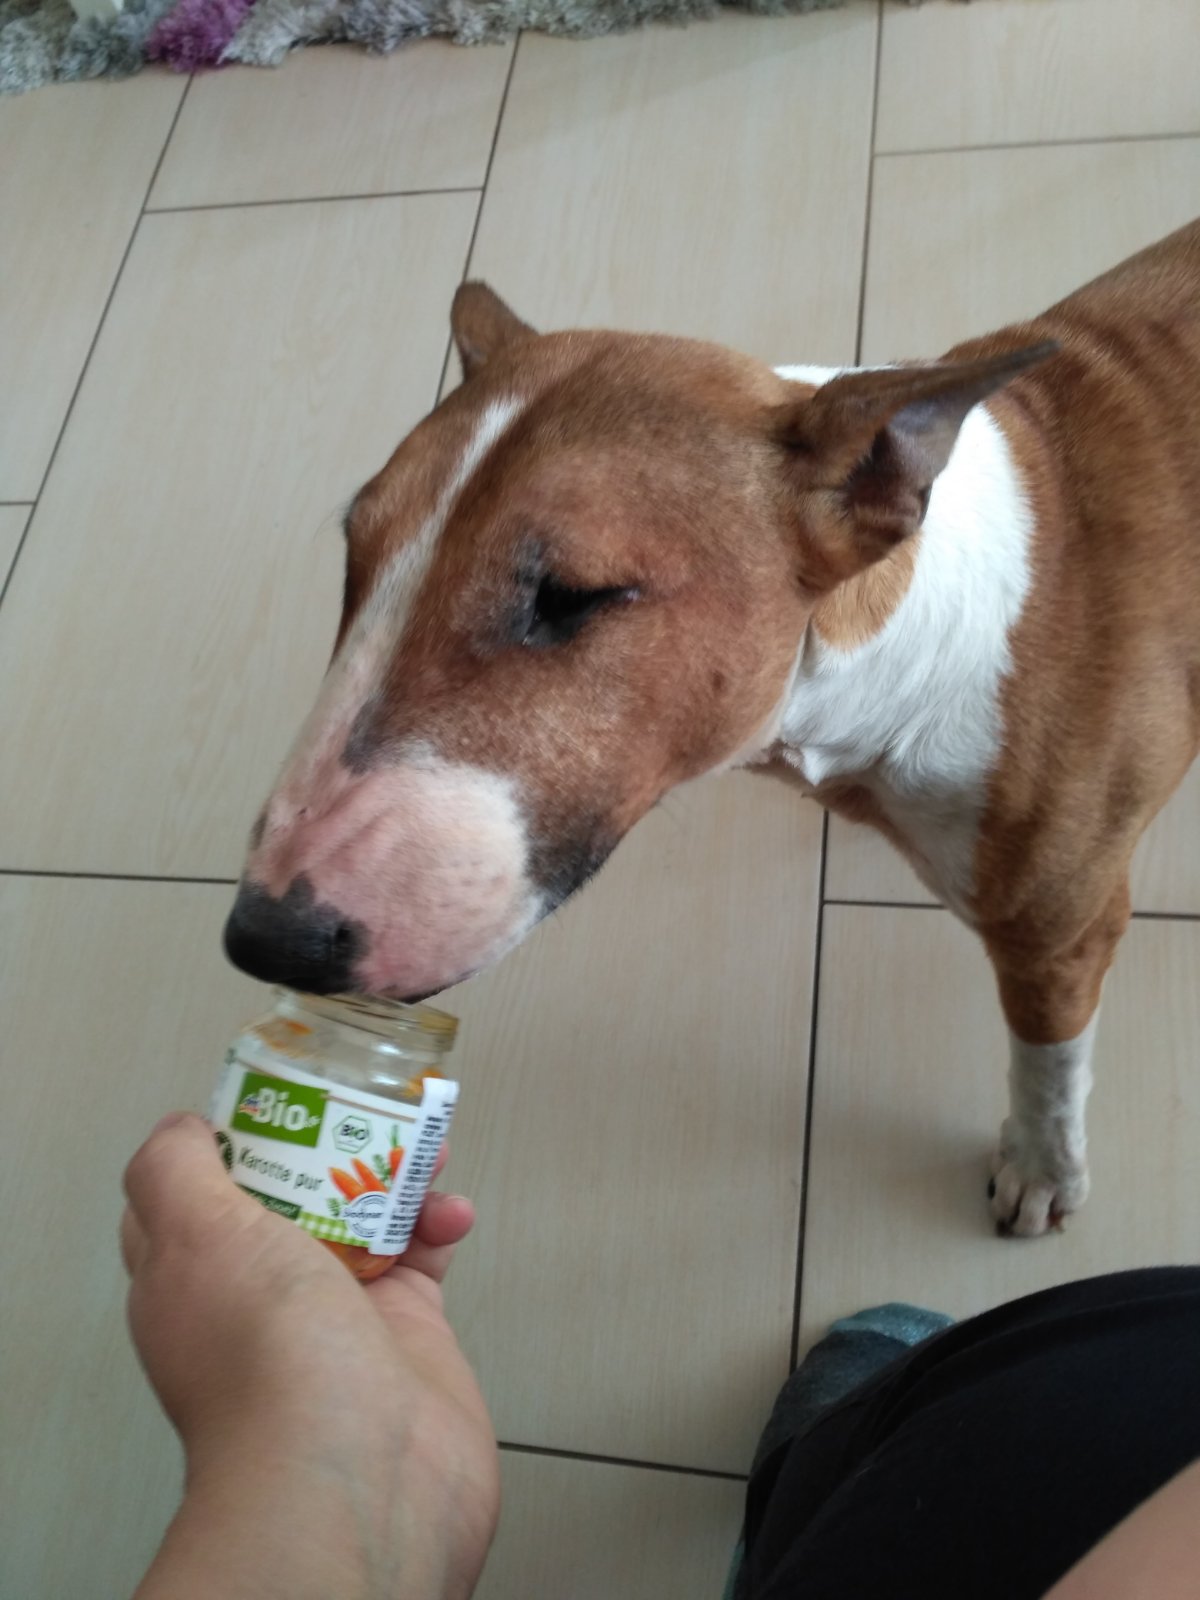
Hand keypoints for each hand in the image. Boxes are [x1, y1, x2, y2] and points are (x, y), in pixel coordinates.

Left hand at [123, 1112, 497, 1599]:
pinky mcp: (403, 1331)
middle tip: (367, 1107)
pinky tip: (452, 1214)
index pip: (195, 1191)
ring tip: (429, 1150)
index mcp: (191, 1274)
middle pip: (290, 1192)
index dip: (231, 1137)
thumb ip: (171, 1170)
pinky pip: (421, 1255)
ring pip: (362, 1214)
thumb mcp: (193, 1235)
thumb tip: (180, 1127)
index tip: (276, 1095)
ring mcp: (333, 1314)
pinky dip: (440, 1223)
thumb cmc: (269, 1362)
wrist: (361, 1472)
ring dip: (397, 1174)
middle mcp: (257, 1295)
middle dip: (331, 1142)